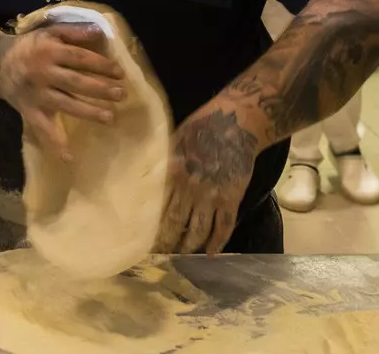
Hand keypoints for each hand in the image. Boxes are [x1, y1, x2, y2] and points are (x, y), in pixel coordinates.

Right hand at [0, 23, 123, 161]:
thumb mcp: (48, 32)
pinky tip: (69, 156)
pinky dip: (54, 143)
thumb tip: (99, 32)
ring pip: (66, 104)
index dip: (101, 65)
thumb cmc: (29, 47)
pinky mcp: (29, 111)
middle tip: (122, 94)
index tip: (119, 73)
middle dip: (101, 89)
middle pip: (76, 82)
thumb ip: (73, 32)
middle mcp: (43, 73)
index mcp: (49, 51)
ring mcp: (36, 94)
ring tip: (110, 117)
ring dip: (89, 112)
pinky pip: (42, 128)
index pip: (80, 58)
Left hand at [157, 105, 261, 254]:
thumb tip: (145, 176)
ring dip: (189, 245)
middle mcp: (190, 190)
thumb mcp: (172, 141)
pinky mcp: (231, 199)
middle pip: (176, 223)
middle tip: (160, 254)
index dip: (152, 225)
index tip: (144, 237)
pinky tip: (210, 253)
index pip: (159, 208)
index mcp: (173, 175)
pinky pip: (224, 226)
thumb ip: (162, 162)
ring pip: (199, 230)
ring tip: (182, 255)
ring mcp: (212, 197)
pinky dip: (218, 242)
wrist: (235, 124)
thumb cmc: (200, 127)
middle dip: (167, 241)